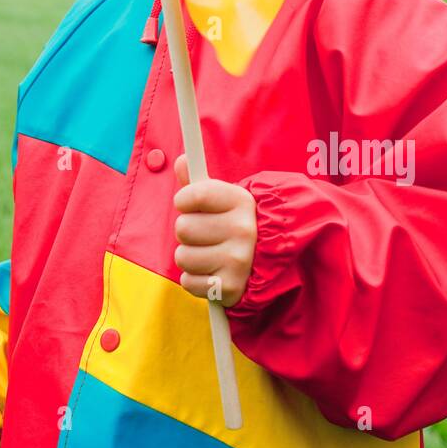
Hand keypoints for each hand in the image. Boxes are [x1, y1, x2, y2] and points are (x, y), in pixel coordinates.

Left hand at [172, 155, 256, 306]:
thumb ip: (198, 183)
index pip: (193, 195)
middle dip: (187, 232)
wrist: (264, 262)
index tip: (190, 204)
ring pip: (182, 256)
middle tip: (205, 234)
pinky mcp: (230, 287)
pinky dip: (194, 280)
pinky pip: (188, 282)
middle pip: (183, 227)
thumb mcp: (222, 200)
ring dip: (189, 257)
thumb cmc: (233, 224)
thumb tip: (182, 160)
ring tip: (208, 254)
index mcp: (241, 201)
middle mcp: (243, 229)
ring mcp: (238, 260)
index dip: (184, 200)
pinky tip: (211, 272)